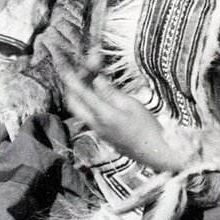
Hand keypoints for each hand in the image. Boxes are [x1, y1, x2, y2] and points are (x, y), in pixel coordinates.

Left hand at [63, 66, 180, 172]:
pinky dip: (87, 101)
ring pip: (79, 108)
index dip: (70, 77)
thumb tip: (95, 80)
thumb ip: (110, 93)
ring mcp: (97, 130)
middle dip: (71, 85)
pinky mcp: (103, 134)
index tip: (63, 65)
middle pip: (73, 102)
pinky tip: (95, 93)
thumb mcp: (131, 105)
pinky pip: (87, 114)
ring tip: (86, 77)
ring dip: (79, 93)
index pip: (79, 92)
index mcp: (102, 114)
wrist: (156, 153)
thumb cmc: (147, 127)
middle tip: (78, 70)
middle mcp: (94, 124)